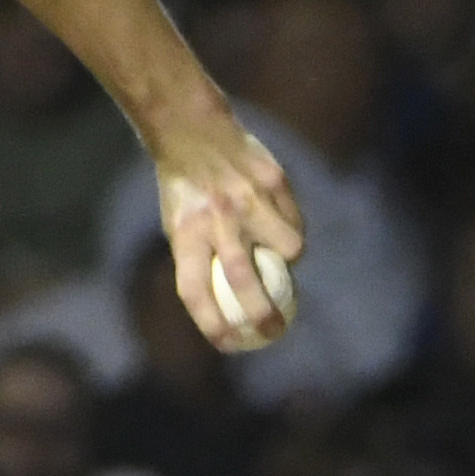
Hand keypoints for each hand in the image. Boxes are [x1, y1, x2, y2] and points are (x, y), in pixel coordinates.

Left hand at [150, 122, 306, 354]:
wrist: (193, 131)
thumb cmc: (186, 188)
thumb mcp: (179, 224)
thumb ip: (203, 259)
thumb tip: (229, 304)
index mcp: (186, 234)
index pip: (195, 291)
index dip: (211, 324)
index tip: (229, 344)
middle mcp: (216, 219)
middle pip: (244, 279)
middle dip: (262, 313)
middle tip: (276, 329)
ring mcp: (248, 200)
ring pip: (288, 247)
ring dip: (290, 260)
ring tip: (282, 257)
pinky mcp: (274, 181)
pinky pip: (295, 219)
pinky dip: (293, 229)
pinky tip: (283, 224)